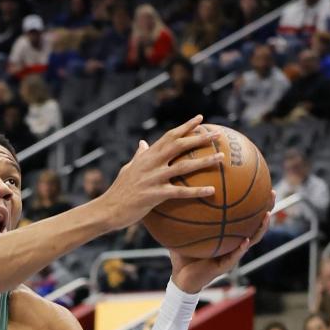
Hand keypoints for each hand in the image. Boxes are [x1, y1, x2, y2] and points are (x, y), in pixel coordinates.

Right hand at [96, 116, 223, 230]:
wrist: (107, 209)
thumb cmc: (119, 191)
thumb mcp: (128, 169)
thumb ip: (138, 156)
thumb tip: (143, 143)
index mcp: (146, 157)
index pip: (168, 137)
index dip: (185, 127)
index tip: (201, 119)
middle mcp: (150, 164)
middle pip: (178, 146)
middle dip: (199, 138)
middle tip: (218, 135)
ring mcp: (152, 179)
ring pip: (183, 167)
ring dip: (204, 161)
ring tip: (221, 158)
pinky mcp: (154, 195)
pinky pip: (180, 192)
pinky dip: (197, 191)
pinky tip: (212, 191)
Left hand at [170, 194, 273, 292]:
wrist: (181, 277)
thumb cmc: (184, 254)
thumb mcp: (184, 231)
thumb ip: (184, 215)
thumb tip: (177, 193)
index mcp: (227, 235)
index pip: (244, 216)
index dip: (253, 202)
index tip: (260, 185)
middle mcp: (234, 243)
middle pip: (255, 224)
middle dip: (266, 209)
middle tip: (272, 194)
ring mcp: (232, 255)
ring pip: (252, 240)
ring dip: (260, 228)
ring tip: (266, 216)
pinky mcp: (225, 266)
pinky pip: (235, 256)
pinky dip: (241, 248)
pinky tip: (245, 240)